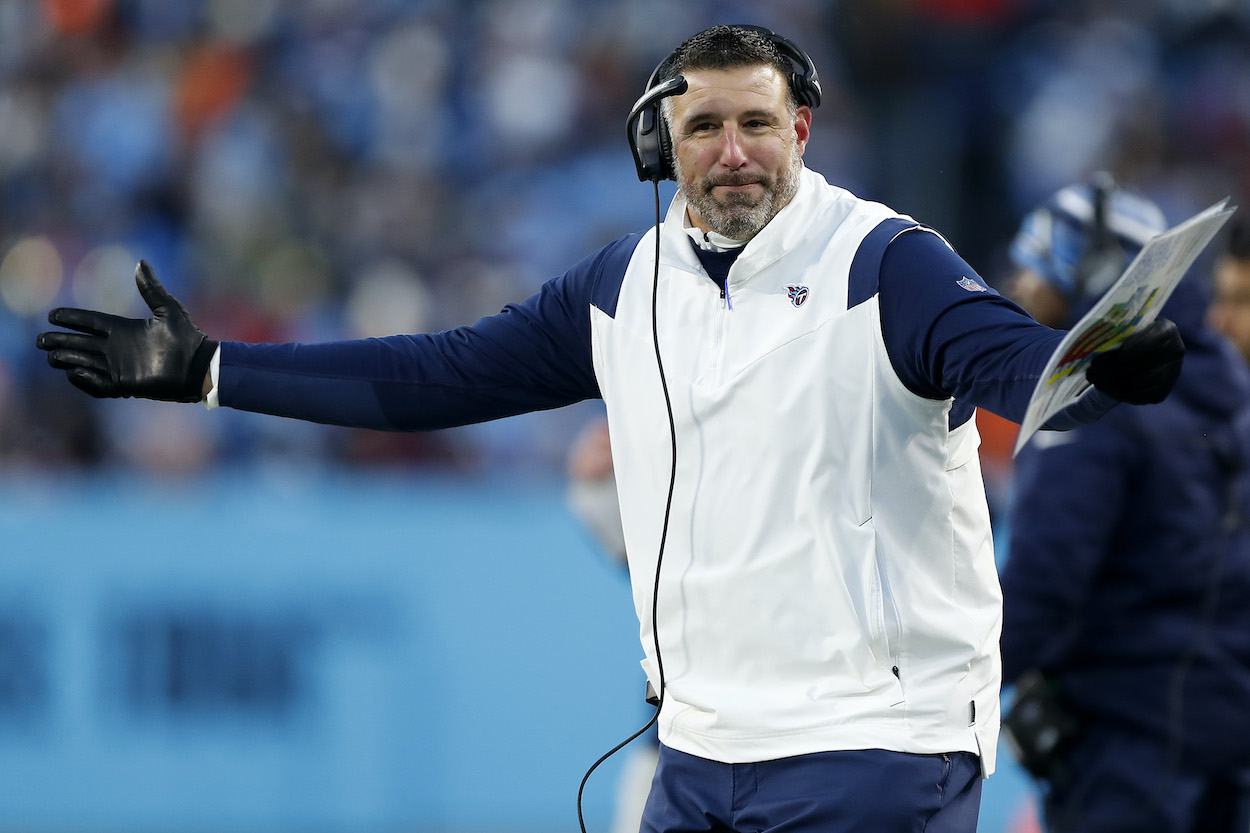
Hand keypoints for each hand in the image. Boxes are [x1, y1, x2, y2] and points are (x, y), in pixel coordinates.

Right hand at [36, 260, 217, 401]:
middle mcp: (117, 348)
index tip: (53, 315)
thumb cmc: (187, 338)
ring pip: (84, 363)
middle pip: (80, 344)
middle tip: (41, 340)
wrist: (199, 367)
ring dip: (67, 360)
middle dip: (60, 341)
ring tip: (51, 356)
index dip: (72, 319)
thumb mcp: (168, 309)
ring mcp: (120, 367)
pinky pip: (99, 384)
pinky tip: (73, 372)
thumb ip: (151, 289)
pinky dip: (86, 380)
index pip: (90, 322)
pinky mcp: (125, 385)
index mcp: (124, 329)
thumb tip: (141, 262)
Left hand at [1086, 318, 1183, 404]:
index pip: (1154, 339)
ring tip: (1094, 378)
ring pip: (1141, 382)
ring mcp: (1171, 374)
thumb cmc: (1125, 335)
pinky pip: (1140, 396)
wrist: (1136, 355)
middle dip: (1114, 368)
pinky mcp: (1161, 393)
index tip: (1107, 354)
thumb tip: (1093, 339)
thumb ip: (1116, 330)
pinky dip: (1119, 393)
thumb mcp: (1123, 327)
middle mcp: (1175, 352)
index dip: (1131, 348)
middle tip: (1092, 369)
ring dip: (1114, 383)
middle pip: (1144, 364)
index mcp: (1167, 330)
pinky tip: (1103, 387)